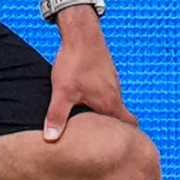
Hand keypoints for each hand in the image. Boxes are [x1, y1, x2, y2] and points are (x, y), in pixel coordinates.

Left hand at [43, 13, 127, 143]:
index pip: (129, 124)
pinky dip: (98, 99)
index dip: (127, 137)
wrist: (82, 33)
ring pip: (111, 103)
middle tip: (99, 140)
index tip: (121, 146)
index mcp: (110, 102)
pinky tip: (83, 99)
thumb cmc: (75, 63)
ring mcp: (111, 82)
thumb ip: (57, 117)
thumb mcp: (63, 93)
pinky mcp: (104, 73)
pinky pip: (105, 92)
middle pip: (119, 116)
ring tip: (87, 122)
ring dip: (103, 113)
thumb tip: (50, 139)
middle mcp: (115, 93)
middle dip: (112, 129)